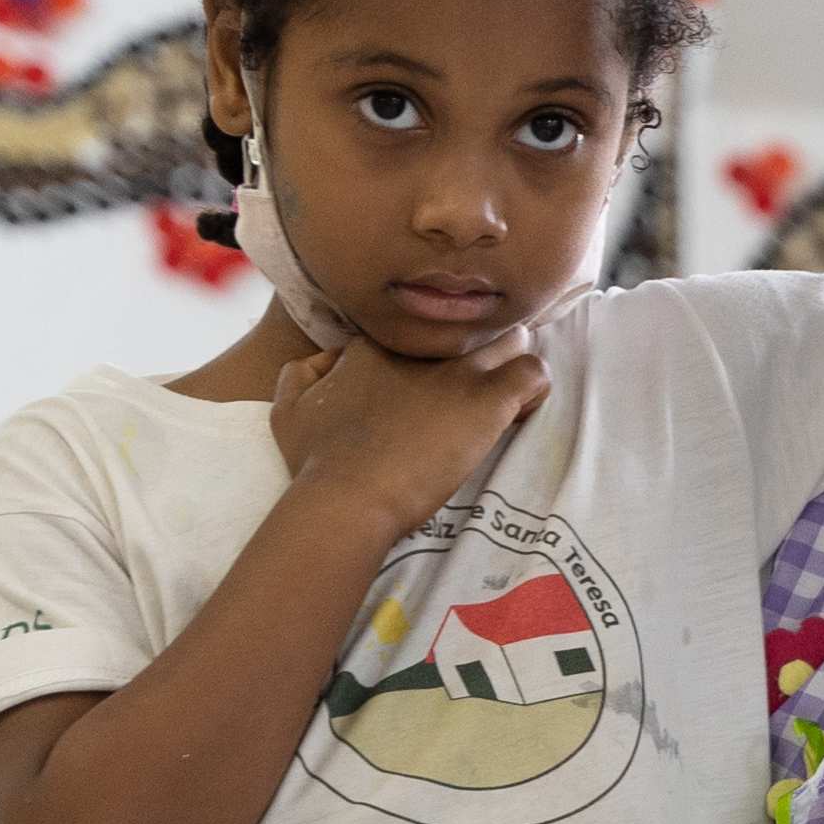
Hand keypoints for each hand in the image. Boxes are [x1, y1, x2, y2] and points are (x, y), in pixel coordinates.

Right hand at [267, 328, 545, 542]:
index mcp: (377, 345)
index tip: (431, 386)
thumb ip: (301, 374)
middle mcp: (421, 348)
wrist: (347, 494)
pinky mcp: (486, 400)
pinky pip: (533, 372)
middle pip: (468, 328)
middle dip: (479, 349)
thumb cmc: (316, 460)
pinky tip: (520, 411)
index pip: (421, 330)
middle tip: (478, 385)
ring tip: (507, 393)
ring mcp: (457, 371)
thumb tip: (324, 361)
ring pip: (509, 339)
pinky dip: (535, 388)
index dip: (433, 355)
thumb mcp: (287, 408)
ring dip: (512, 361)